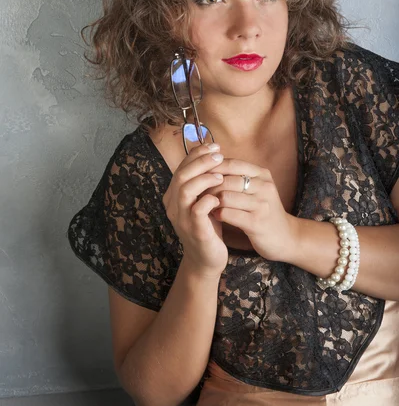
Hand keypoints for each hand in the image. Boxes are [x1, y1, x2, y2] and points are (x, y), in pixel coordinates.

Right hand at [162, 142, 228, 277]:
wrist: (207, 259)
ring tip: (221, 175)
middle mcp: (173, 205)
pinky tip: (220, 197)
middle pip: (182, 174)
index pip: (182, 166)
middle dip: (201, 161)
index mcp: (174, 195)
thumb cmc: (208, 227)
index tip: (215, 146)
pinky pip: (197, 209)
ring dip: (204, 178)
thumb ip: (203, 182)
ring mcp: (181, 217)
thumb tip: (214, 154)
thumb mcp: (203, 201)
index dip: (197, 154)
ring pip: (186, 189)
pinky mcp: (193, 229)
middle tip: (219, 155)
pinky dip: (208, 200)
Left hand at [206, 158, 298, 261]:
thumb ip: (238, 176)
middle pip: (227, 179)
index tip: (198, 174)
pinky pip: (230, 214)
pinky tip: (214, 216)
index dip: (212, 167)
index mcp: (262, 174)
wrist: (285, 237)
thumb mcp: (255, 188)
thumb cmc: (263, 210)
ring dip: (211, 201)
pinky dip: (218, 214)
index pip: (232, 163)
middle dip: (208, 185)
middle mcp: (264, 186)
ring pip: (226, 196)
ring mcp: (262, 204)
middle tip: (196, 191)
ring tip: (203, 204)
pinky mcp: (257, 222)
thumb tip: (210, 164)